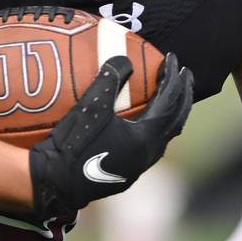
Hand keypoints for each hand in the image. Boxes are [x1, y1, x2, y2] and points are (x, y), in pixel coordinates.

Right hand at [29, 54, 191, 217]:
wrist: (56, 183)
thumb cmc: (73, 144)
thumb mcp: (90, 107)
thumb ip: (110, 79)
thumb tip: (125, 59)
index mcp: (146, 137)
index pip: (170, 101)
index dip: (173, 76)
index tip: (172, 57)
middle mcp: (149, 154)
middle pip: (177, 119)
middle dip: (184, 94)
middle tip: (185, 73)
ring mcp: (140, 166)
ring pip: (167, 135)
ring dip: (173, 112)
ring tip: (172, 95)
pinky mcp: (129, 173)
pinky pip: (154, 145)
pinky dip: (158, 127)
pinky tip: (147, 121)